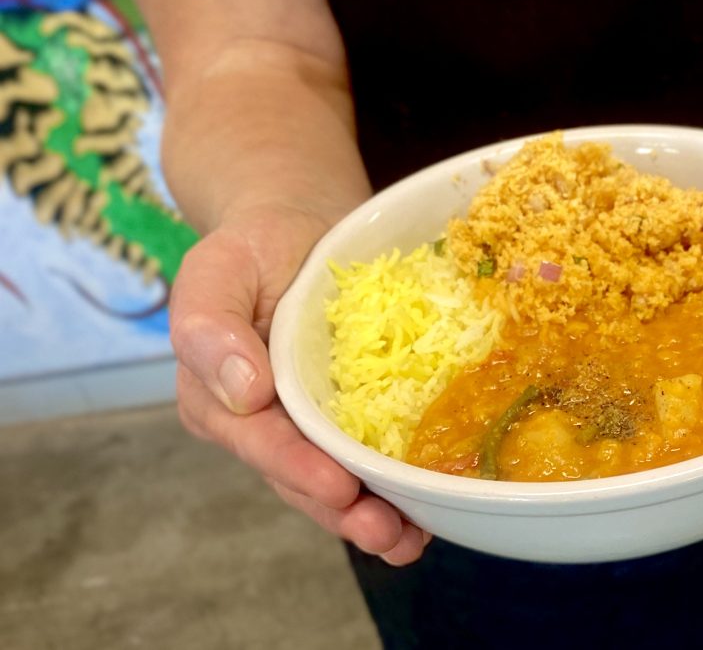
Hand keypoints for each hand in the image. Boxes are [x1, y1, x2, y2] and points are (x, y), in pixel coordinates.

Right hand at [169, 203, 430, 563]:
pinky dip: (399, 484)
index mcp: (219, 397)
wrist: (299, 223)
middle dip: (343, 512)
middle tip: (387, 533)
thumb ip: (209, 324)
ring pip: (338, 480)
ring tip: (413, 540)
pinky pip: (372, 454)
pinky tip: (432, 505)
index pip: (258, 442)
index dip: (298, 468)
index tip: (338, 487)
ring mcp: (310, 422)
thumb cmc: (252, 244)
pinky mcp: (352, 413)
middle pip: (301, 478)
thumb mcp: (218, 266)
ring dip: (375, 515)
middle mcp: (264, 422)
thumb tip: (242, 393)